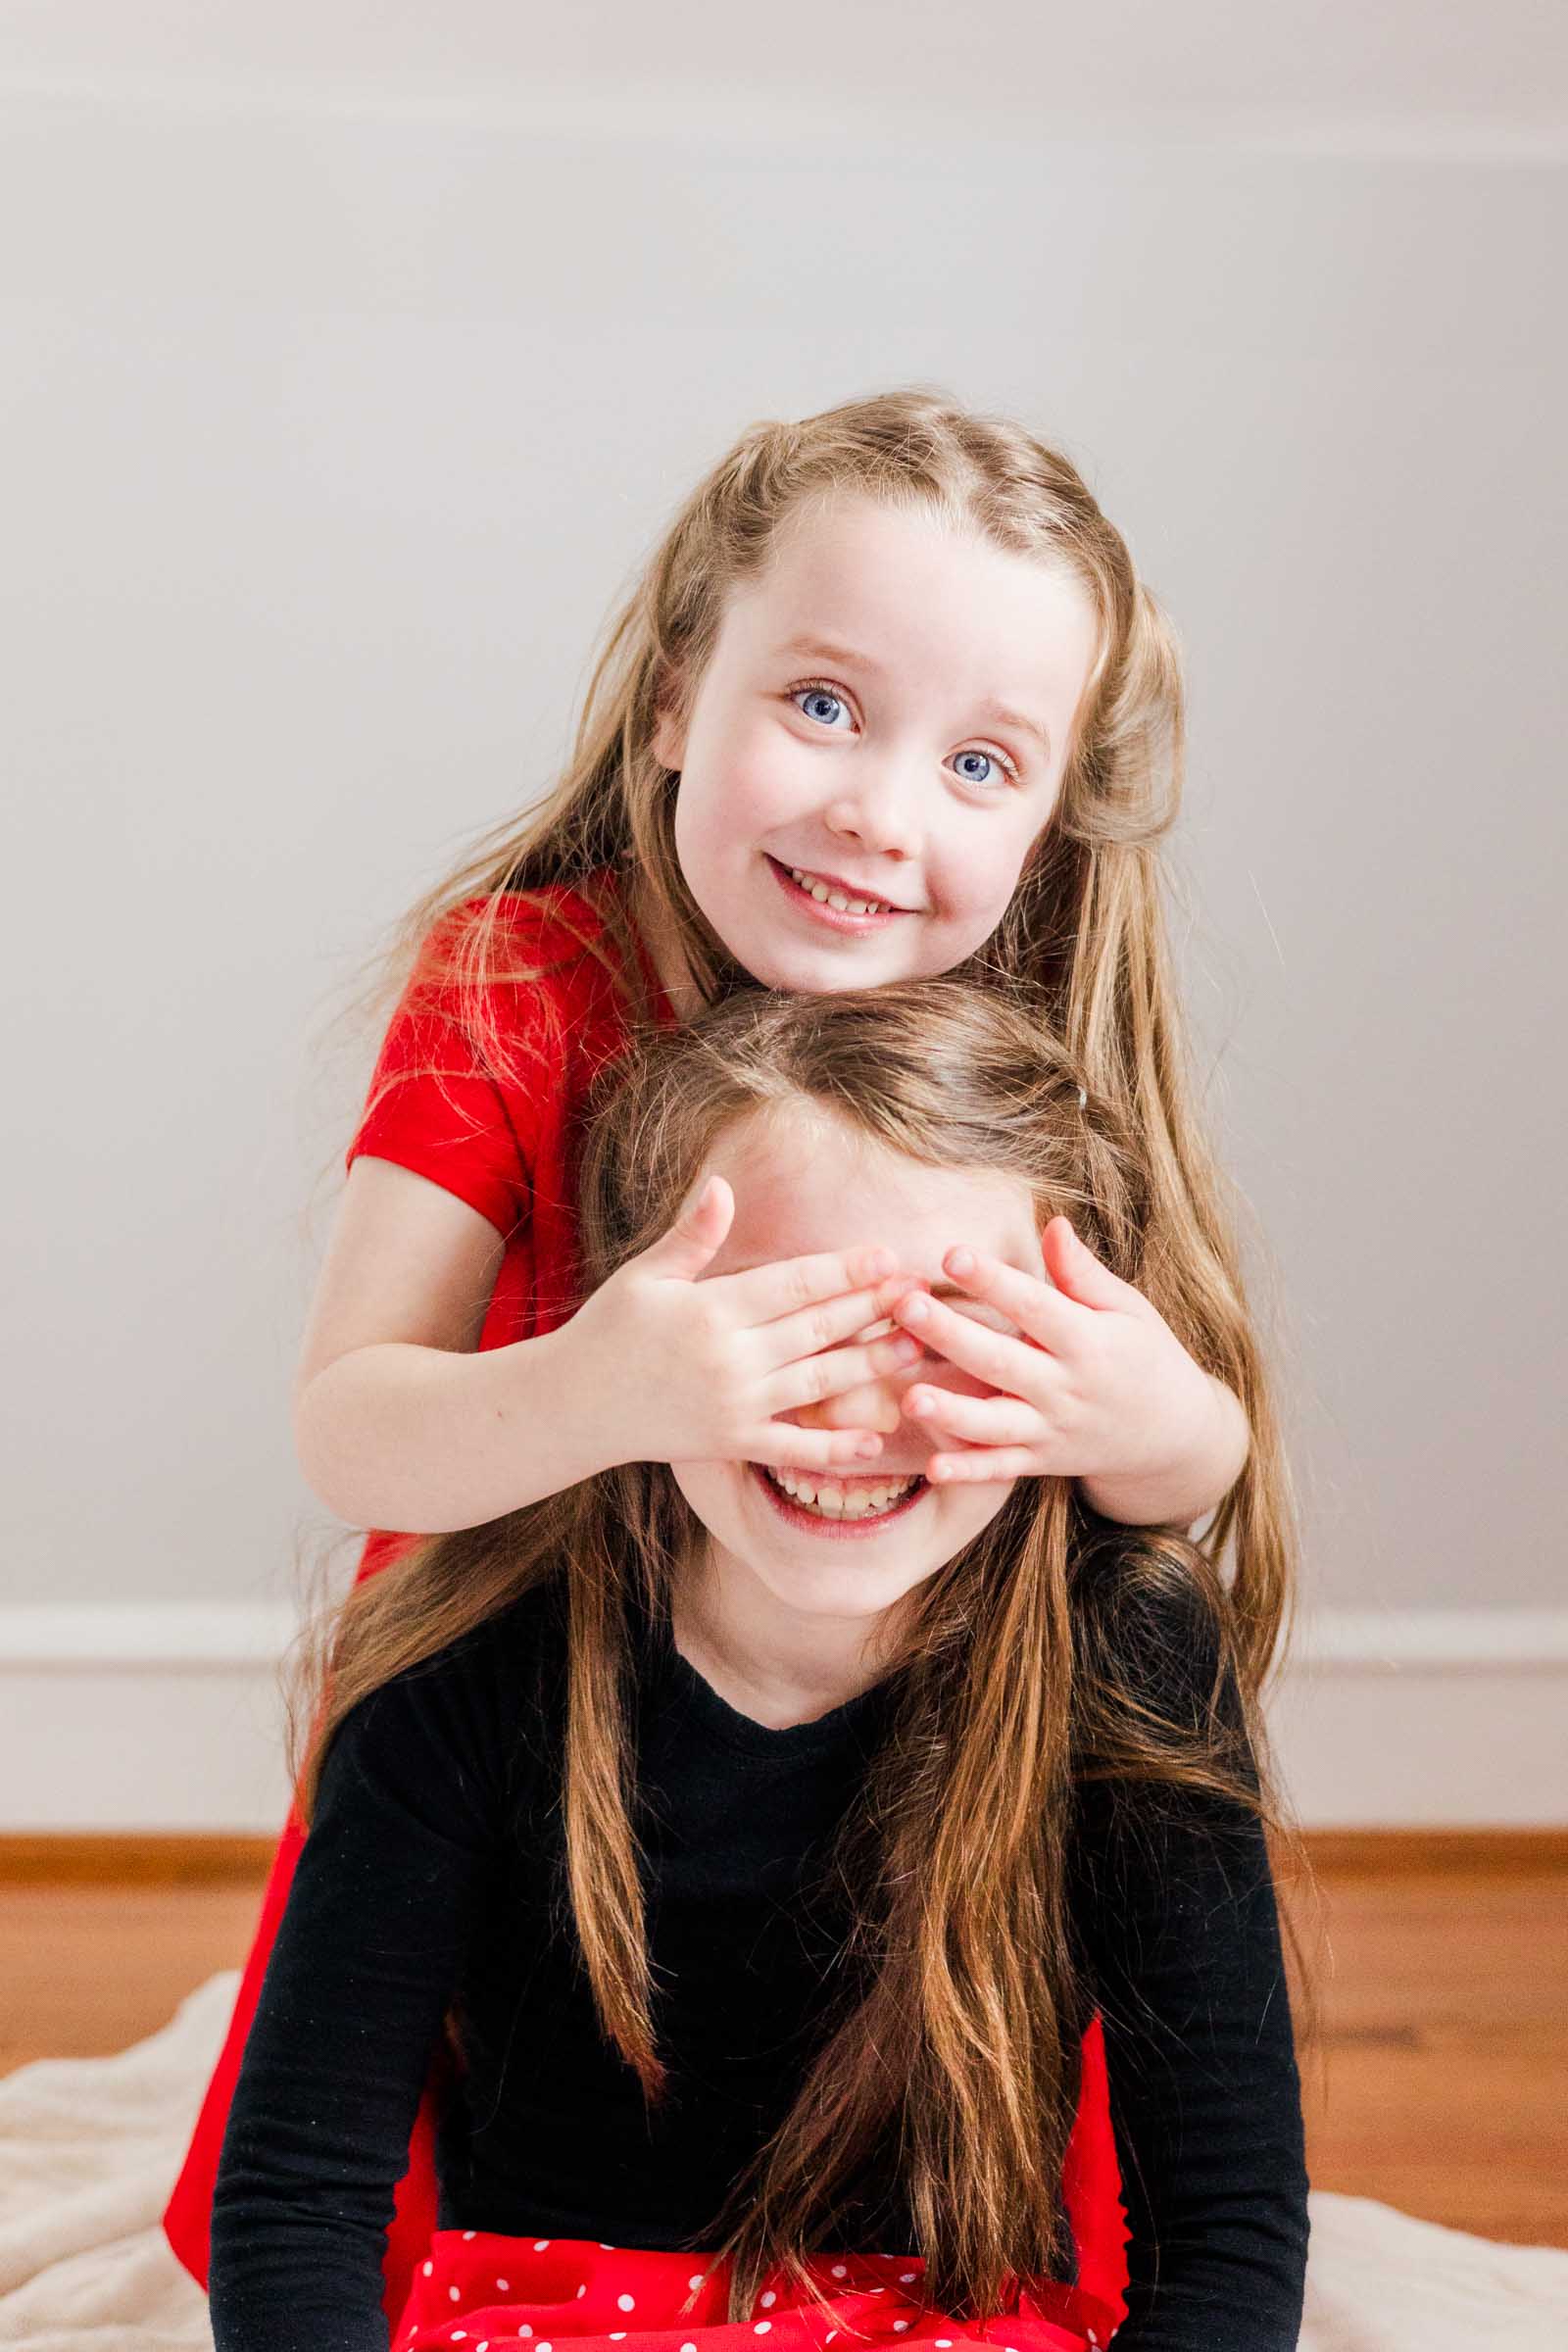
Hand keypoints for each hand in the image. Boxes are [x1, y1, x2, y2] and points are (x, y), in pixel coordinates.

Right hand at [571, 1174, 931, 1474]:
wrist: (571, 1406)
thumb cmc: (609, 1330)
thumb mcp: (646, 1276)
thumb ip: (692, 1235)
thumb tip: (723, 1185)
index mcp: (711, 1310)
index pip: (794, 1284)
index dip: (845, 1270)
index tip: (888, 1256)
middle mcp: (729, 1359)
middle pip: (818, 1329)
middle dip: (873, 1309)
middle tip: (921, 1293)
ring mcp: (734, 1406)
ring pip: (819, 1384)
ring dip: (870, 1366)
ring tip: (914, 1346)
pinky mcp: (731, 1443)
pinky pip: (794, 1448)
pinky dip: (836, 1448)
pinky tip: (877, 1440)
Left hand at [886, 1215, 1222, 1493]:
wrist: (1174, 1435)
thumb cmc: (1144, 1356)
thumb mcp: (1128, 1309)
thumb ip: (1084, 1273)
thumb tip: (1054, 1224)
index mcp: (1088, 1341)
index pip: (1034, 1306)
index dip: (993, 1281)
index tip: (952, 1253)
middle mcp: (1067, 1388)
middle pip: (1001, 1361)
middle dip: (950, 1335)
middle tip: (904, 1307)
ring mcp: (1053, 1430)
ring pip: (996, 1424)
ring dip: (952, 1412)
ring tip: (909, 1397)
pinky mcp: (1043, 1462)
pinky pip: (1002, 1469)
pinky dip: (969, 1471)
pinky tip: (932, 1468)